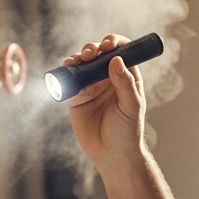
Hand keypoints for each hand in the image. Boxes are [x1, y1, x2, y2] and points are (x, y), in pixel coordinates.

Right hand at [63, 34, 145, 170]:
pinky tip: (67, 67)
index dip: (114, 43)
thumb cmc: (128, 131)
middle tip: (90, 54)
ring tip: (77, 60)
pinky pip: (70, 79)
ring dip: (79, 56)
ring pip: (83, 64)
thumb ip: (125, 84)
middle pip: (99, 54)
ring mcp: (91, 86)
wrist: (111, 155)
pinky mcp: (77, 96)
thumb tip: (116, 60)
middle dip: (93, 48)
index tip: (108, 44)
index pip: (121, 52)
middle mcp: (108, 78)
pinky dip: (67, 70)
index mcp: (126, 77)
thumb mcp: (132, 106)